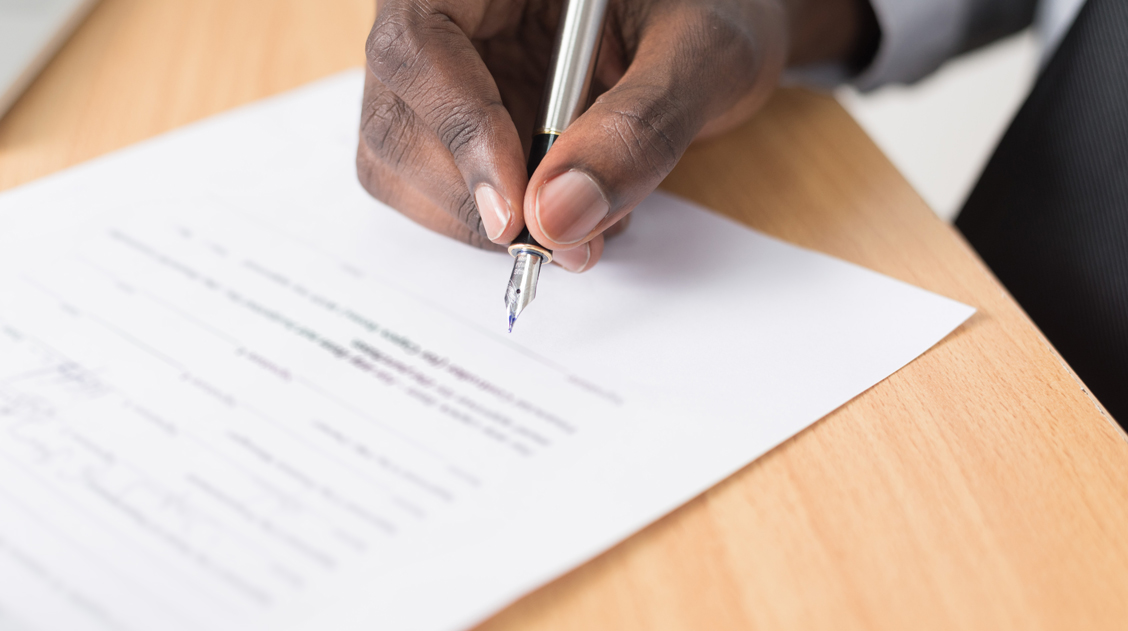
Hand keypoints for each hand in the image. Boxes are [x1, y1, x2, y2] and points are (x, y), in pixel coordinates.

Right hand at [358, 0, 874, 271]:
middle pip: (394, 116)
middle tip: (561, 242)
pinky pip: (438, 187)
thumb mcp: (705, 53)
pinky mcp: (456, 121)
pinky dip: (494, 223)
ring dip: (479, 221)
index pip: (419, 43)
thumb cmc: (718, 9)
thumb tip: (559, 218)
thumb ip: (640, 127)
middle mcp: (449, 13)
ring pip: (400, 163)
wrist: (721, 25)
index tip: (515, 215)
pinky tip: (563, 208)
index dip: (459, 133)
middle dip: (472, 198)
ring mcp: (445, 72)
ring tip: (581, 223)